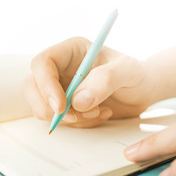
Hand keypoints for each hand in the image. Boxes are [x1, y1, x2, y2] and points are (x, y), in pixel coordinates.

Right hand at [23, 37, 157, 127]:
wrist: (143, 91)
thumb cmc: (136, 75)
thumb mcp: (128, 71)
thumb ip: (105, 80)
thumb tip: (78, 101)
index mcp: (70, 51)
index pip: (43, 63)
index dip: (46, 86)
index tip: (61, 106)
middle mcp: (60, 69)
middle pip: (32, 87)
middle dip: (50, 107)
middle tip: (76, 117)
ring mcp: (60, 88)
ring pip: (42, 107)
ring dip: (69, 118)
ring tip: (98, 111)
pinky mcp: (65, 106)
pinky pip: (59, 120)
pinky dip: (78, 124)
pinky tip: (100, 114)